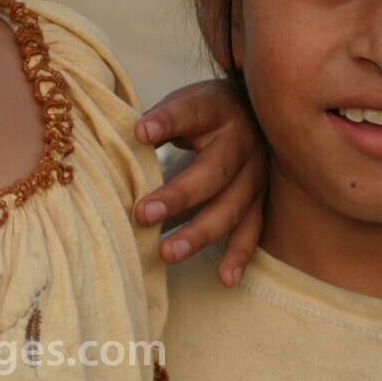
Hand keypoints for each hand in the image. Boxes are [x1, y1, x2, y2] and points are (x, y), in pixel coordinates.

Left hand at [134, 79, 264, 285]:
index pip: (190, 113)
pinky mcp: (261, 199)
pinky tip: (225, 277)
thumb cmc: (204, 110)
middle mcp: (241, 143)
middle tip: (143, 214)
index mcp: (217, 110)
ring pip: (232, 207)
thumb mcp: (184, 102)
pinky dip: (239, 254)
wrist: (257, 112)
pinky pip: (252, 229)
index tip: (140, 132)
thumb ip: (158, 120)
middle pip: (213, 171)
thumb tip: (120, 140)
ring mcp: (256, 174)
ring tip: (168, 253)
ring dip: (200, 233)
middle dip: (179, 195)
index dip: (167, 121)